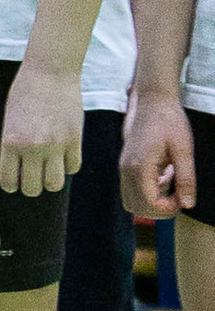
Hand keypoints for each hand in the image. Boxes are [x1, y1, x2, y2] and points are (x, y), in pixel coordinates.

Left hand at [0, 61, 80, 199]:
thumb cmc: (26, 91)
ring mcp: (56, 145)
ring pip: (55, 184)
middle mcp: (33, 147)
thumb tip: (20, 169)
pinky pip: (74, 167)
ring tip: (49, 170)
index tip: (15, 182)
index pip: (9, 180)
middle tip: (33, 177)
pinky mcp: (75, 139)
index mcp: (10, 142)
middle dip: (31, 186)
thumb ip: (13, 144)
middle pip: (33, 188)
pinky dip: (68, 166)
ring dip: (51, 180)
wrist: (51, 71)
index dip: (12, 185)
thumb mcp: (10, 119)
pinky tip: (64, 156)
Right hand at [123, 88, 194, 222]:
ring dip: (152, 202)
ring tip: (170, 184)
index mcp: (139, 167)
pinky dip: (147, 193)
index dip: (168, 208)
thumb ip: (186, 179)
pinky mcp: (126, 165)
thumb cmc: (169, 122)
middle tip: (179, 194)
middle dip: (160, 209)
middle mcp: (126, 170)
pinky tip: (163, 176)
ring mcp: (123, 168)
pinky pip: (132, 190)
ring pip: (132, 202)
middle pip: (137, 208)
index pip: (149, 204)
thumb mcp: (184, 150)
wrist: (153, 101)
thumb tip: (187, 205)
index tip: (183, 197)